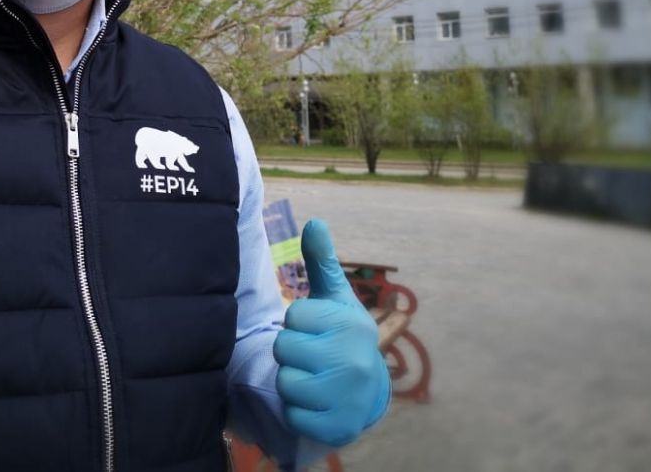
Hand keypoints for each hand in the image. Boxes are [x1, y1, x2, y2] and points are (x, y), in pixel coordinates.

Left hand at [272, 219, 388, 447]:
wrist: (366, 392)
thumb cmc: (341, 336)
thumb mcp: (334, 299)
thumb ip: (322, 262)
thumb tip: (315, 222)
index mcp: (352, 324)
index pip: (294, 315)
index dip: (298, 322)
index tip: (316, 329)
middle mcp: (354, 362)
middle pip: (284, 348)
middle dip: (291, 350)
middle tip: (312, 354)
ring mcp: (347, 398)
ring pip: (284, 382)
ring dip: (291, 380)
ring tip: (312, 377)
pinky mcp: (337, 428)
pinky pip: (292, 414)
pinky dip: (296, 410)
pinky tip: (314, 402)